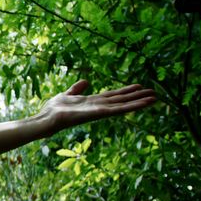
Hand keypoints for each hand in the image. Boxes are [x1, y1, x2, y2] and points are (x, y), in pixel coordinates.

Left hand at [38, 80, 155, 132]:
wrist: (46, 119)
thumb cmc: (53, 110)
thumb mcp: (66, 94)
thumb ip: (76, 89)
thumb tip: (86, 81)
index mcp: (92, 102)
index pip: (113, 95)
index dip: (126, 91)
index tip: (139, 87)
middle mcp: (98, 107)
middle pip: (121, 100)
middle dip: (137, 97)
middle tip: (154, 93)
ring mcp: (99, 111)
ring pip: (123, 105)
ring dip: (138, 102)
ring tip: (154, 99)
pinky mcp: (98, 114)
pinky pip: (117, 109)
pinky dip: (130, 107)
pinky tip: (141, 104)